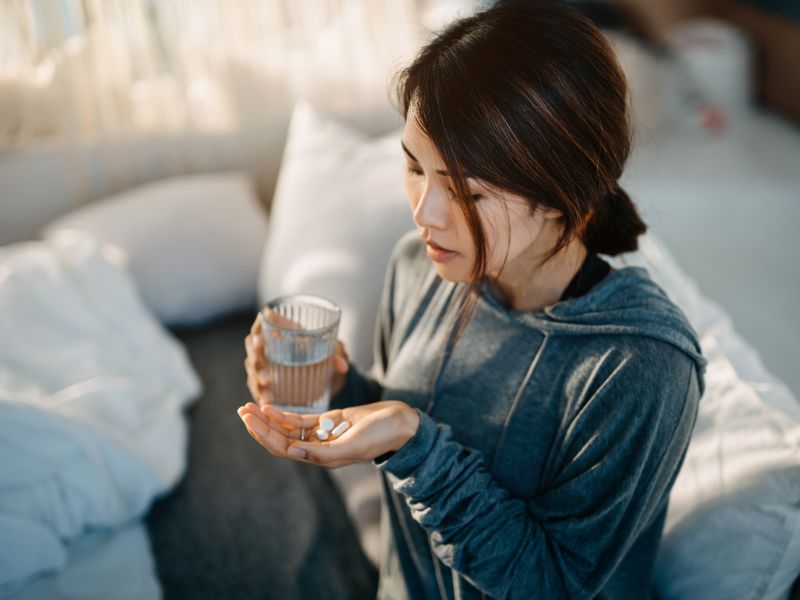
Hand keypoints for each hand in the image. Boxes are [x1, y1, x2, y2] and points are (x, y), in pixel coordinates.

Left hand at [237, 400, 419, 468]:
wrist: (400, 423)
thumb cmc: (381, 434)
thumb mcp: (354, 444)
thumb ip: (324, 451)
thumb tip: (293, 452)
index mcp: (322, 458)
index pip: (284, 448)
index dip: (264, 434)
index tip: (248, 419)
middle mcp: (318, 449)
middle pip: (281, 440)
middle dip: (259, 426)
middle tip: (240, 411)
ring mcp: (323, 435)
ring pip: (288, 429)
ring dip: (268, 419)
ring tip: (248, 407)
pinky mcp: (329, 422)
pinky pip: (301, 421)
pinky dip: (284, 414)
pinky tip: (269, 407)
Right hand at [243, 309, 349, 406]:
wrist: (320, 371)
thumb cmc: (321, 351)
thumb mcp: (332, 350)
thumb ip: (337, 354)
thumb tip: (343, 366)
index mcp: (282, 327)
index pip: (267, 319)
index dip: (263, 324)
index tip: (271, 332)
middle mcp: (268, 343)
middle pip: (253, 343)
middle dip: (256, 350)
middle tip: (262, 350)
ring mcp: (262, 362)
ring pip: (252, 365)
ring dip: (257, 372)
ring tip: (266, 381)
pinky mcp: (263, 381)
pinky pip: (256, 386)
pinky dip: (260, 392)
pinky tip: (266, 399)